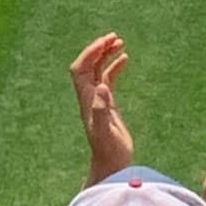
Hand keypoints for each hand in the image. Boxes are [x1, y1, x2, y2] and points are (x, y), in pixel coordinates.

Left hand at [70, 32, 134, 183]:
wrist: (112, 168)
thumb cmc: (109, 152)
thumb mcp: (105, 131)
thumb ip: (103, 109)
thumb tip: (103, 87)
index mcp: (86, 100)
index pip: (80, 69)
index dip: (89, 53)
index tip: (105, 42)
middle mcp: (90, 97)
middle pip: (88, 65)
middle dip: (98, 49)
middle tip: (113, 37)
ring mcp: (99, 100)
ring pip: (99, 70)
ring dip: (106, 55)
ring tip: (120, 42)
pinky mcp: (109, 106)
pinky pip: (109, 79)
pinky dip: (115, 67)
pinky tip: (125, 58)